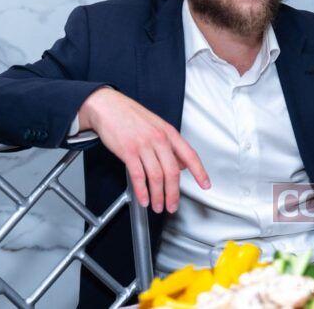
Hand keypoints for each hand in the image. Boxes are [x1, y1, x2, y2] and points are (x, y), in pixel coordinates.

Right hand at [78, 88, 209, 212]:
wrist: (108, 106)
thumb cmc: (131, 115)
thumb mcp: (157, 126)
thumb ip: (170, 145)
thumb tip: (181, 164)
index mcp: (169, 133)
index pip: (190, 155)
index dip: (200, 172)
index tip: (206, 184)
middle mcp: (159, 139)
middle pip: (172, 172)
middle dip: (173, 193)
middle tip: (173, 205)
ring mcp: (144, 145)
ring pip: (156, 177)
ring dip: (158, 196)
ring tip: (158, 206)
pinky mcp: (128, 151)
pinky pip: (138, 176)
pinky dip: (142, 191)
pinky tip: (143, 199)